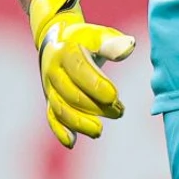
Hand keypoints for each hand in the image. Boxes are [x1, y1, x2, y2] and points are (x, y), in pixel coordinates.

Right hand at [29, 0, 135, 148]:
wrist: (57, 40)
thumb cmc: (84, 39)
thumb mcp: (97, 35)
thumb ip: (113, 43)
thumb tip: (129, 47)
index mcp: (65, 52)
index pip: (79, 70)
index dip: (96, 85)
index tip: (115, 96)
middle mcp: (52, 71)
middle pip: (70, 93)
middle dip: (94, 106)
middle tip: (119, 111)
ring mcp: (49, 87)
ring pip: (60, 108)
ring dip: (79, 122)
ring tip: (99, 131)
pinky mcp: (50, 100)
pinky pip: (51, 117)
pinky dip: (60, 131)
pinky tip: (72, 142)